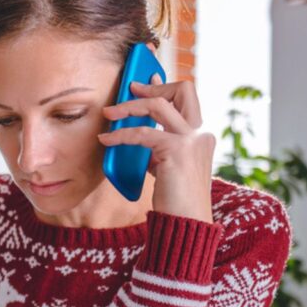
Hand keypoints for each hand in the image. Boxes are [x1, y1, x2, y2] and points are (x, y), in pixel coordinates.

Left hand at [97, 75, 214, 222]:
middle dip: (153, 87)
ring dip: (129, 106)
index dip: (165, 87)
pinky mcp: (178, 151)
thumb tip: (137, 131)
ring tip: (108, 114)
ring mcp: (192, 140)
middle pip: (183, 90)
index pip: (188, 99)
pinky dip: (121, 134)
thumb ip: (158, 147)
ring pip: (159, 105)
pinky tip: (106, 140)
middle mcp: (201, 134)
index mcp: (201, 136)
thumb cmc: (174, 200)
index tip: (145, 82)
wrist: (187, 224)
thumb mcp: (166, 167)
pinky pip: (143, 133)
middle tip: (128, 89)